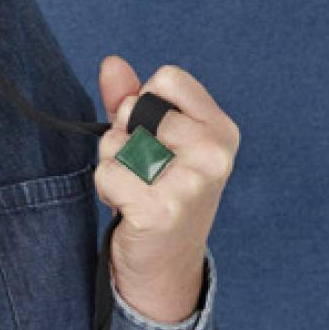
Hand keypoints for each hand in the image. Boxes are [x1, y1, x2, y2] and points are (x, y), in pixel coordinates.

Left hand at [94, 53, 237, 326]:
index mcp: (220, 130)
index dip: (144, 104)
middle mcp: (214, 154)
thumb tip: (111, 63)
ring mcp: (191, 183)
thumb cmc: (159, 195)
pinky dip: (108, 190)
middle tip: (143, 173)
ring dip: (113, 166)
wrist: (166, 265)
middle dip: (123, 138)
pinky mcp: (161, 209)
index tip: (154, 137)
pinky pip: (108, 174)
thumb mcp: (154, 142)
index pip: (167, 79)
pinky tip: (129, 210)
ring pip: (117, 143)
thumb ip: (131, 100)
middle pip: (135, 110)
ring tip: (136, 191)